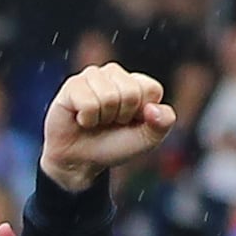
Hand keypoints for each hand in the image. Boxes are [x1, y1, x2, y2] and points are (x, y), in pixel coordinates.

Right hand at [38, 63, 174, 191]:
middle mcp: (114, 74)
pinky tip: (80, 119)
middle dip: (120, 116)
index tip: (128, 122)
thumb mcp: (147, 139)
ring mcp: (92, 76)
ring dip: (102, 118)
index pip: (151, 89)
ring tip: (94, 121)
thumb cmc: (113, 146)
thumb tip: (153, 108)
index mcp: (137, 82)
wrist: (80, 161)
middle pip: (130, 93)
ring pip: (109, 97)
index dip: (141, 113)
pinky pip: (88, 102)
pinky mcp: (71, 85)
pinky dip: (86, 118)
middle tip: (108, 123)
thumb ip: (164, 123)